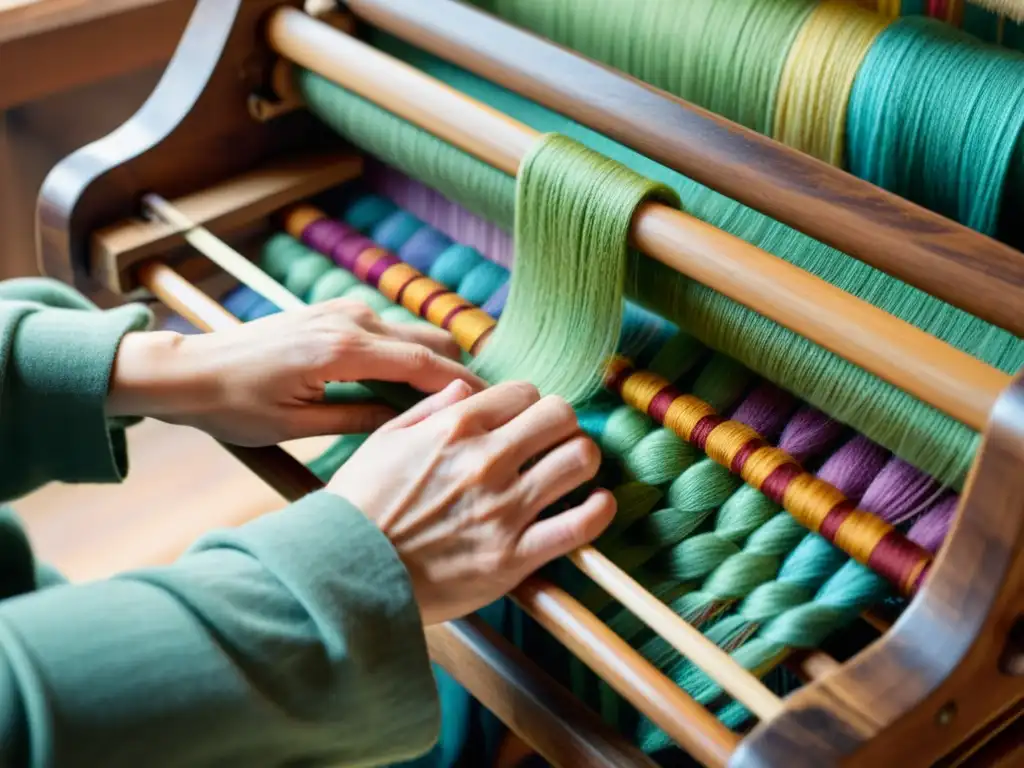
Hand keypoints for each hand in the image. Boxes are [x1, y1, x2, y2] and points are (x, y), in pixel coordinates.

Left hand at [107, 299, 485, 444]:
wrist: (191, 371)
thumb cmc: (234, 405)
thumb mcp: (298, 425)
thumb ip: (360, 421)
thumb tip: (410, 425)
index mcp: (342, 350)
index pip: (423, 364)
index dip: (462, 385)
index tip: (490, 405)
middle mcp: (350, 320)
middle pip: (429, 339)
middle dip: (455, 373)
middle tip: (473, 412)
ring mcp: (343, 310)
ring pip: (412, 332)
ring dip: (430, 364)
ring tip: (440, 406)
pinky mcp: (335, 312)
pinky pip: (389, 330)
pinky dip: (406, 354)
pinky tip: (403, 389)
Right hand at [327, 379, 616, 624]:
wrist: (343, 573)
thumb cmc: (359, 506)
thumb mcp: (383, 441)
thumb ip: (429, 410)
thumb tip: (466, 391)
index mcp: (455, 428)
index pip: (524, 392)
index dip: (528, 403)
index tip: (524, 419)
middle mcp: (486, 461)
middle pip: (561, 416)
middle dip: (562, 422)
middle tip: (553, 439)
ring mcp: (504, 509)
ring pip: (580, 460)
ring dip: (582, 458)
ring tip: (572, 468)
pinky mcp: (513, 557)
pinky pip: (580, 526)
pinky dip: (598, 511)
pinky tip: (597, 504)